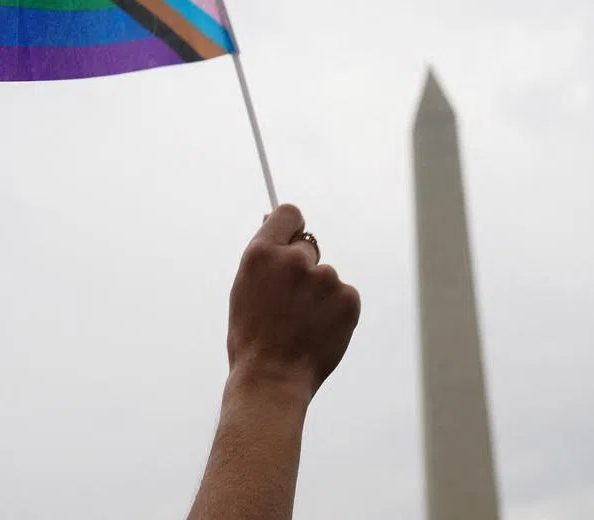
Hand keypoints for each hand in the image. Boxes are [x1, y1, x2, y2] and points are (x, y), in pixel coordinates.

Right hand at [226, 204, 360, 404]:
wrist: (272, 379)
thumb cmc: (252, 338)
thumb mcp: (245, 289)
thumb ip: (265, 257)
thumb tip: (274, 222)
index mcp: (262, 253)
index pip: (288, 214)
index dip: (291, 226)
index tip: (293, 237)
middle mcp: (294, 259)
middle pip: (308, 247)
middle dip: (302, 269)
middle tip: (290, 303)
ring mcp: (324, 278)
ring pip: (325, 277)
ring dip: (318, 295)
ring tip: (300, 325)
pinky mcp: (348, 297)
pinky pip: (344, 295)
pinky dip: (335, 311)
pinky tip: (317, 331)